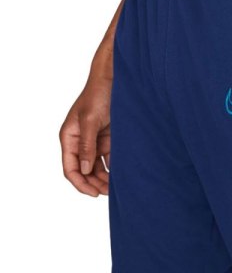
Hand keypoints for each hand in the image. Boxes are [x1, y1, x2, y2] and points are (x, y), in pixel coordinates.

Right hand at [59, 73, 111, 196]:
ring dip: (104, 178)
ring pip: (96, 166)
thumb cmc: (98, 94)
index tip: (94, 194)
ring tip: (116, 187)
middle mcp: (80, 141)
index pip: (70, 168)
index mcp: (69, 137)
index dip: (80, 183)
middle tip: (109, 193)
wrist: (115, 79)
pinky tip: (122, 174)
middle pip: (84, 170)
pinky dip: (113, 167)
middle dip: (94, 183)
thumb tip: (85, 169)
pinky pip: (108, 157)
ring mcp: (94, 140)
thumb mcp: (90, 119)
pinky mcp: (108, 137)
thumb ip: (87, 145)